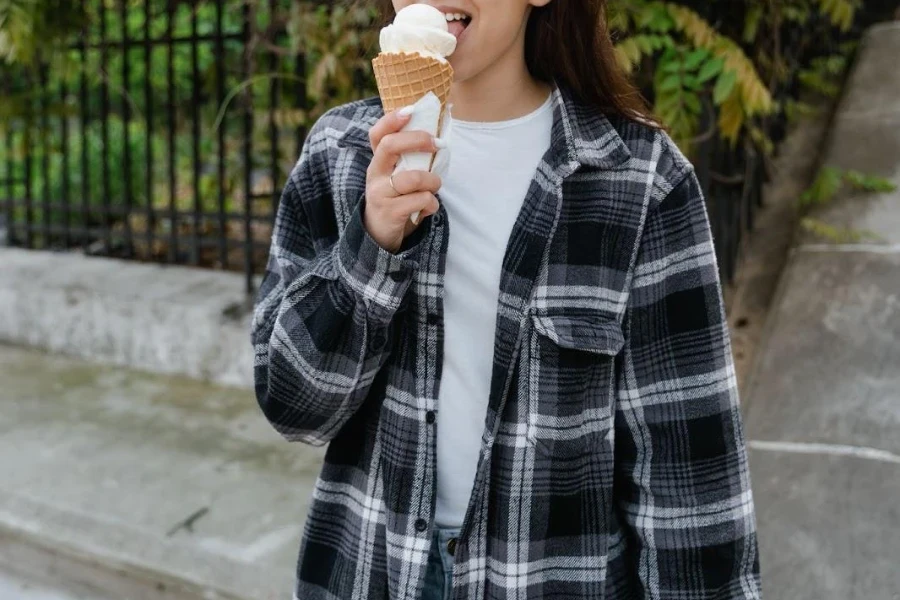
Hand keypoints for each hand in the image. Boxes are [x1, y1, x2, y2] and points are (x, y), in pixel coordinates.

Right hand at [364, 107, 441, 253]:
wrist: (379, 234)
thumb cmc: (397, 199)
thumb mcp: (398, 177)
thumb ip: (412, 160)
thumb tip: (440, 137)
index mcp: (378, 162)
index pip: (377, 134)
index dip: (391, 120)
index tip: (411, 111)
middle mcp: (375, 174)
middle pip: (390, 146)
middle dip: (417, 140)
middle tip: (436, 144)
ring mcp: (380, 193)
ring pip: (412, 178)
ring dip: (432, 180)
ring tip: (435, 186)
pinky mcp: (390, 212)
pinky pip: (420, 200)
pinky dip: (432, 204)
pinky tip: (429, 208)